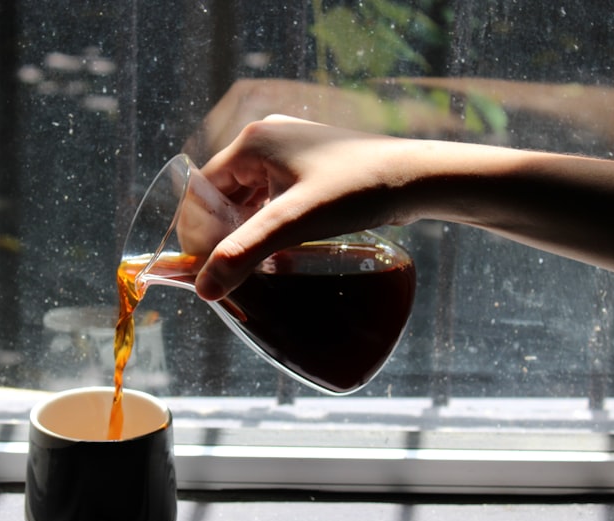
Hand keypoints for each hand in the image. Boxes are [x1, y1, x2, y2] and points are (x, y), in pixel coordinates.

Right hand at [194, 115, 409, 300]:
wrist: (415, 177)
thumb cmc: (355, 191)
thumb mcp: (292, 224)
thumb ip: (245, 253)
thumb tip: (204, 289)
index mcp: (253, 141)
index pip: (204, 189)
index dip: (199, 231)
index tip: (204, 268)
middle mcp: (267, 138)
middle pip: (225, 194)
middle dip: (223, 233)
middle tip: (228, 272)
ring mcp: (289, 150)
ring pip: (250, 197)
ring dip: (247, 230)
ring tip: (251, 266)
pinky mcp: (309, 165)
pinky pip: (273, 196)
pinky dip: (269, 222)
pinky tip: (277, 250)